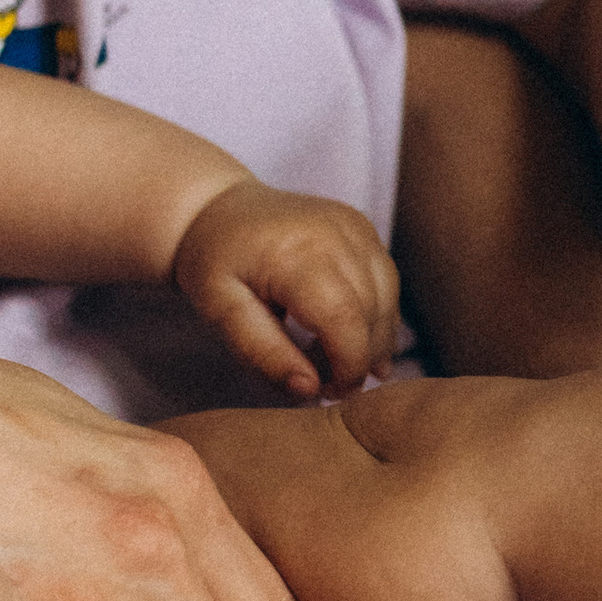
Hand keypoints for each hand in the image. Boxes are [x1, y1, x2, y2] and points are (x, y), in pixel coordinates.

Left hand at [171, 177, 401, 397]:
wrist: (218, 207)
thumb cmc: (214, 262)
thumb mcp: (219, 312)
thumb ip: (262, 352)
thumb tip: (309, 389)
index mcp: (296, 254)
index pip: (344, 319)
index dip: (348, 365)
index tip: (331, 394)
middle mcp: (336, 234)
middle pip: (371, 311)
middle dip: (359, 358)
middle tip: (329, 386)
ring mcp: (355, 226)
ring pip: (387, 297)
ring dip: (374, 340)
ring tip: (341, 364)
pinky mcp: (363, 227)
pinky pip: (386, 280)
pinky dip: (377, 315)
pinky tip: (355, 336)